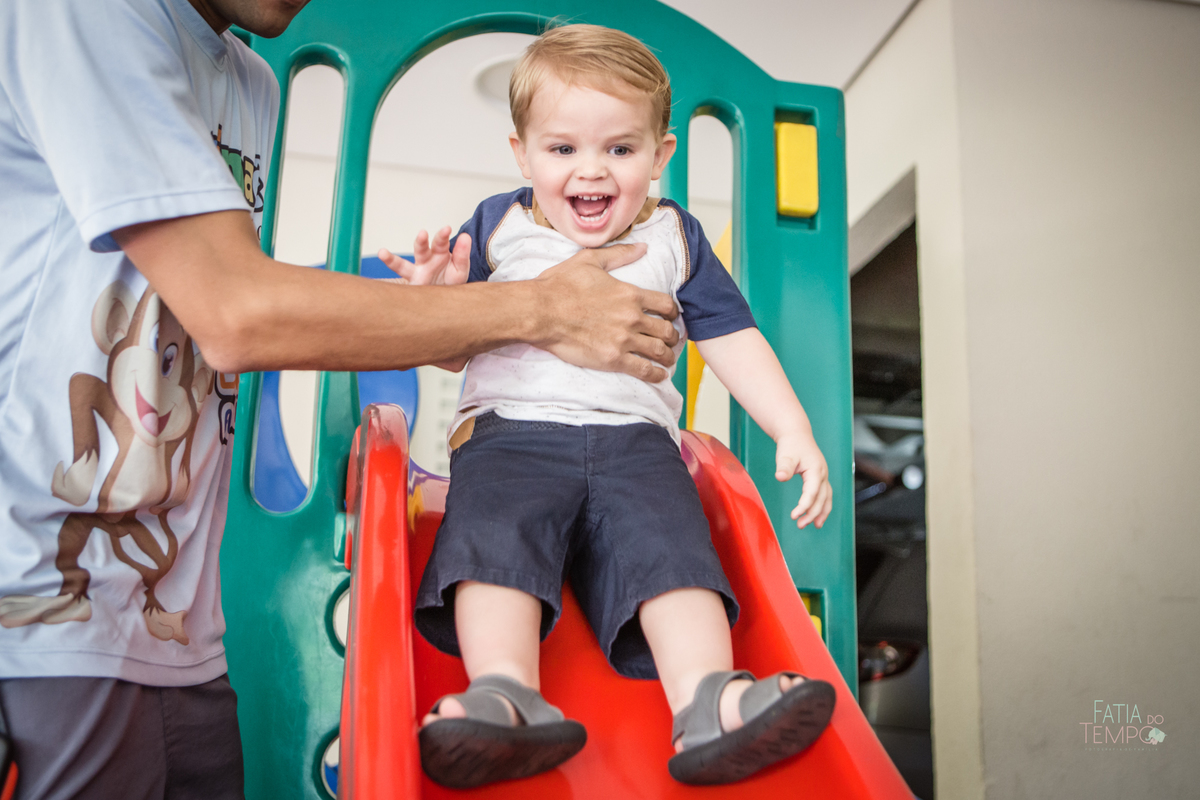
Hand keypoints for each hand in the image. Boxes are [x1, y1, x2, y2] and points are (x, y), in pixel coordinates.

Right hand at [378, 227, 469, 286]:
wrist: (449, 300)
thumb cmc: (452, 282)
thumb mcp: (461, 270)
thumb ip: (462, 255)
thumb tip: (466, 236)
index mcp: (440, 254)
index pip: (440, 242)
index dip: (442, 236)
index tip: (447, 229)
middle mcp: (425, 260)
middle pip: (421, 250)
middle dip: (420, 242)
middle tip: (422, 234)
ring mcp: (416, 273)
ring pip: (402, 266)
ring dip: (392, 260)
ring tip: (382, 253)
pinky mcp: (410, 286)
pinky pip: (396, 283)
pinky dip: (386, 279)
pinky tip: (376, 273)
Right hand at [533, 244, 679, 381]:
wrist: (541, 311)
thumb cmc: (560, 285)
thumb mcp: (590, 260)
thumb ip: (619, 254)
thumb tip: (642, 247)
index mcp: (630, 294)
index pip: (666, 305)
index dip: (673, 312)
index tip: (671, 317)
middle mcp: (632, 317)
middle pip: (666, 330)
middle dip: (672, 336)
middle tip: (671, 340)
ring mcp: (624, 340)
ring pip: (659, 351)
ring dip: (668, 356)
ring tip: (667, 359)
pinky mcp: (613, 359)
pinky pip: (643, 370)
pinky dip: (655, 375)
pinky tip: (659, 376)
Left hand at [775, 431, 831, 528]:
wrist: (796, 434)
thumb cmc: (791, 445)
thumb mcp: (785, 455)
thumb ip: (784, 467)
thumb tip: (780, 477)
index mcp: (816, 470)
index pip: (812, 493)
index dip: (804, 506)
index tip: (794, 516)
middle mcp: (823, 474)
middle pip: (822, 498)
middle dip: (812, 513)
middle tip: (800, 525)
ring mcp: (823, 476)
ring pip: (827, 498)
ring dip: (822, 512)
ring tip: (815, 526)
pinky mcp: (820, 477)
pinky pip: (825, 495)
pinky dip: (823, 506)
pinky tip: (817, 516)